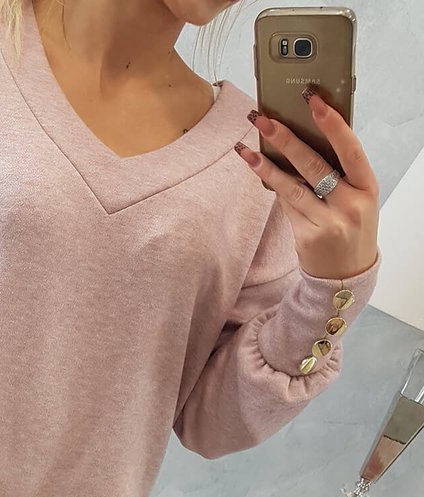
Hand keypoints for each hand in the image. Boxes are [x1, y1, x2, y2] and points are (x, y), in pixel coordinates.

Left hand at [236, 92, 378, 280]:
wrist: (347, 276)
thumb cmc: (352, 228)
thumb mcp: (358, 199)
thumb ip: (341, 173)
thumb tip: (308, 136)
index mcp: (368, 189)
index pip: (351, 150)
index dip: (333, 124)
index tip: (313, 102)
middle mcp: (350, 206)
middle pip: (315, 166)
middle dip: (286, 139)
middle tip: (263, 119)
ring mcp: (329, 223)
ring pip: (293, 187)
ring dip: (266, 166)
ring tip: (245, 150)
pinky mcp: (307, 238)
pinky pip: (287, 206)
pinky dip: (274, 187)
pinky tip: (259, 171)